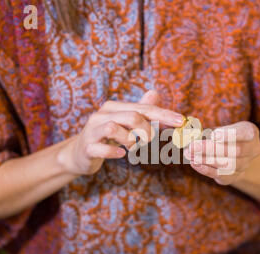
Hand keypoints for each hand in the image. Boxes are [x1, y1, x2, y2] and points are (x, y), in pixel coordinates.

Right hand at [59, 90, 184, 174]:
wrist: (78, 154)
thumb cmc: (106, 138)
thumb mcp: (123, 123)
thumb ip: (140, 110)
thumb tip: (155, 93)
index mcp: (114, 108)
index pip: (143, 108)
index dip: (164, 114)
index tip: (181, 121)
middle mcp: (102, 115)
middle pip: (131, 116)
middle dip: (147, 130)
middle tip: (150, 141)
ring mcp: (92, 131)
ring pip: (114, 129)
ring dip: (130, 141)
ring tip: (134, 149)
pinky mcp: (87, 147)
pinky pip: (101, 148)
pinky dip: (113, 152)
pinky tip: (121, 155)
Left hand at [184, 121, 259, 184]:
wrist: (234, 153)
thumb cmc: (224, 135)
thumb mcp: (220, 127)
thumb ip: (208, 130)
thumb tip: (189, 132)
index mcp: (250, 132)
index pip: (245, 133)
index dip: (230, 135)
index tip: (214, 135)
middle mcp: (252, 150)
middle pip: (234, 151)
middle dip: (211, 149)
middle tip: (192, 146)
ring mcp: (245, 165)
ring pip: (227, 165)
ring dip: (206, 160)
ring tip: (189, 153)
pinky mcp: (234, 177)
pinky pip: (220, 175)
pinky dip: (206, 169)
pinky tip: (194, 163)